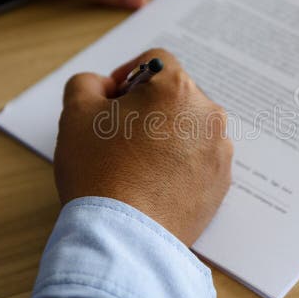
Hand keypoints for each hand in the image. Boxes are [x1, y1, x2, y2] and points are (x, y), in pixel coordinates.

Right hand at [54, 48, 232, 245]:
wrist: (125, 236)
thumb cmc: (99, 170)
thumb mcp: (76, 113)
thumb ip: (88, 83)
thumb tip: (106, 87)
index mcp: (178, 89)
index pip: (155, 61)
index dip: (128, 75)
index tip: (112, 99)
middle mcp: (208, 115)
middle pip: (176, 96)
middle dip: (148, 107)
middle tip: (120, 134)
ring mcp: (220, 152)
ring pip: (189, 129)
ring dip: (166, 136)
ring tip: (137, 163)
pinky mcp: (222, 184)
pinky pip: (199, 161)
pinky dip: (180, 165)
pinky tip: (154, 183)